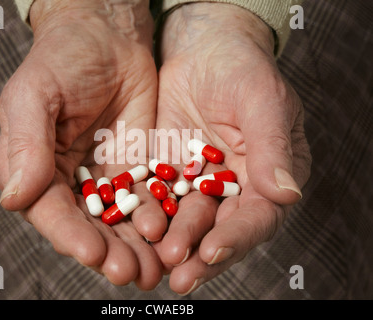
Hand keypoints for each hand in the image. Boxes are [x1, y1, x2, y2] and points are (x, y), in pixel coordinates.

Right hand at [0, 0, 165, 289]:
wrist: (107, 38)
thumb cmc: (63, 59)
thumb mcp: (36, 95)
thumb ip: (26, 145)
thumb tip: (14, 197)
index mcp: (34, 168)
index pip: (50, 212)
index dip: (70, 235)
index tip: (92, 254)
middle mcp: (68, 181)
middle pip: (88, 226)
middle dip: (108, 251)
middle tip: (131, 273)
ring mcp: (104, 177)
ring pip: (119, 221)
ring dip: (135, 246)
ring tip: (153, 269)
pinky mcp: (135, 169)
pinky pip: (146, 199)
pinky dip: (156, 219)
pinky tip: (169, 234)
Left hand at [153, 3, 311, 294]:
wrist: (202, 49)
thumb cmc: (241, 69)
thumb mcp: (261, 101)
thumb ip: (272, 148)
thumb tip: (288, 194)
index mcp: (266, 177)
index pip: (255, 217)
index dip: (235, 237)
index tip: (212, 252)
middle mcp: (232, 188)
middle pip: (217, 229)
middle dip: (197, 253)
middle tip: (178, 276)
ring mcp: (197, 183)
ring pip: (184, 221)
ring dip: (169, 244)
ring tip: (152, 264)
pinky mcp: (166, 173)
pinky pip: (156, 199)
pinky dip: (146, 218)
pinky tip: (133, 234)